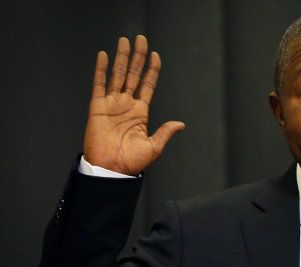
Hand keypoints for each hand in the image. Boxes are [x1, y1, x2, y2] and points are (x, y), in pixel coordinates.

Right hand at [83, 35, 184, 174]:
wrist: (111, 170)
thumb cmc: (131, 162)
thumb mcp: (154, 146)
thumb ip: (165, 132)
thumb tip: (180, 124)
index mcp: (140, 112)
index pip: (147, 85)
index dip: (151, 70)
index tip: (155, 55)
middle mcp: (127, 105)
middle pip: (133, 75)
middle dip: (137, 57)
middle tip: (141, 39)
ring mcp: (112, 104)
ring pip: (118, 75)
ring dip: (121, 58)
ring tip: (125, 41)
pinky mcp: (98, 107)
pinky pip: (99, 85)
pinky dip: (101, 70)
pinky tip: (104, 56)